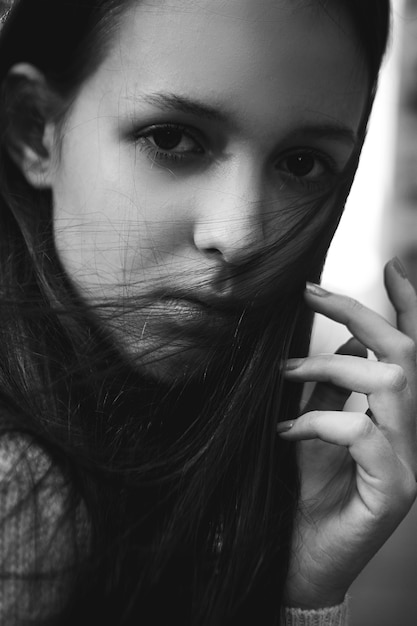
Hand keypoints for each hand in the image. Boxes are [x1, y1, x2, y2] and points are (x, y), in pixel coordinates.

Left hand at [278, 258, 416, 608]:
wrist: (303, 556)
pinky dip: (320, 422)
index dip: (410, 307)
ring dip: (329, 368)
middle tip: (313, 293)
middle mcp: (412, 435)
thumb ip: (334, 390)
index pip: (411, 354)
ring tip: (285, 374)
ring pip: (389, 384)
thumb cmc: (309, 492)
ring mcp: (409, 462)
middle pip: (406, 355)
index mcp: (395, 417)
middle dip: (361, 314)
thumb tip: (348, 344)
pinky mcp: (394, 490)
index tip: (392, 267)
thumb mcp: (316, 429)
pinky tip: (287, 432)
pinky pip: (363, 433)